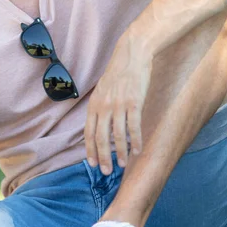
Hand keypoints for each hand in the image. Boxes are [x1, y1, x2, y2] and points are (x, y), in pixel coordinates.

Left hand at [85, 35, 152, 172]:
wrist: (132, 54)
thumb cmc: (118, 73)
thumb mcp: (103, 89)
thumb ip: (100, 107)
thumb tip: (100, 126)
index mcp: (94, 104)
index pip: (89, 132)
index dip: (90, 150)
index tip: (93, 164)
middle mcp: (104, 106)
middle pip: (101, 138)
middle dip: (103, 157)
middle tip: (106, 172)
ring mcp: (118, 105)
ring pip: (117, 136)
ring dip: (120, 153)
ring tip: (122, 164)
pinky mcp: (134, 103)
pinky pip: (133, 127)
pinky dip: (135, 141)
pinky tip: (137, 151)